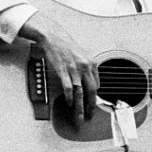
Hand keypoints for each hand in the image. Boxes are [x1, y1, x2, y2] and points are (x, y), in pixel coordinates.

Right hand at [19, 12, 98, 126]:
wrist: (54, 36)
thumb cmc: (66, 45)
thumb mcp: (81, 55)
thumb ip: (86, 68)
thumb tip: (88, 81)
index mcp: (91, 63)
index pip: (97, 84)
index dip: (95, 96)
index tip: (92, 104)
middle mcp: (85, 66)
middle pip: (91, 91)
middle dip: (91, 106)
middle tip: (89, 115)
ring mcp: (74, 69)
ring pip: (80, 92)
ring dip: (80, 107)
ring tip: (79, 116)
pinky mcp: (63, 71)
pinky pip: (69, 88)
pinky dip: (70, 97)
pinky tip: (69, 103)